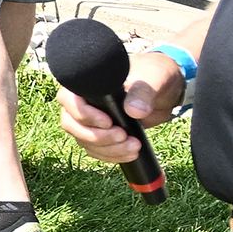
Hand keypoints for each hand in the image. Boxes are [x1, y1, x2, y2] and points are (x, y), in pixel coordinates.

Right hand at [51, 52, 185, 165]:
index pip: (68, 100)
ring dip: (107, 149)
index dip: (83, 114)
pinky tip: (129, 154)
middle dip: (96, 137)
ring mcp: (91, 120)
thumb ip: (143, 92)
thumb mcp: (153, 78)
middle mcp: (85, 102)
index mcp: (89, 83)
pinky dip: (111, 155)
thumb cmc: (153, 75)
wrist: (164, 91)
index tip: (108, 121)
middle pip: (71, 124)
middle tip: (123, 136)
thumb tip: (134, 111)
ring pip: (84, 140)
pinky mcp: (101, 134)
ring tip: (134, 146)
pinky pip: (96, 150)